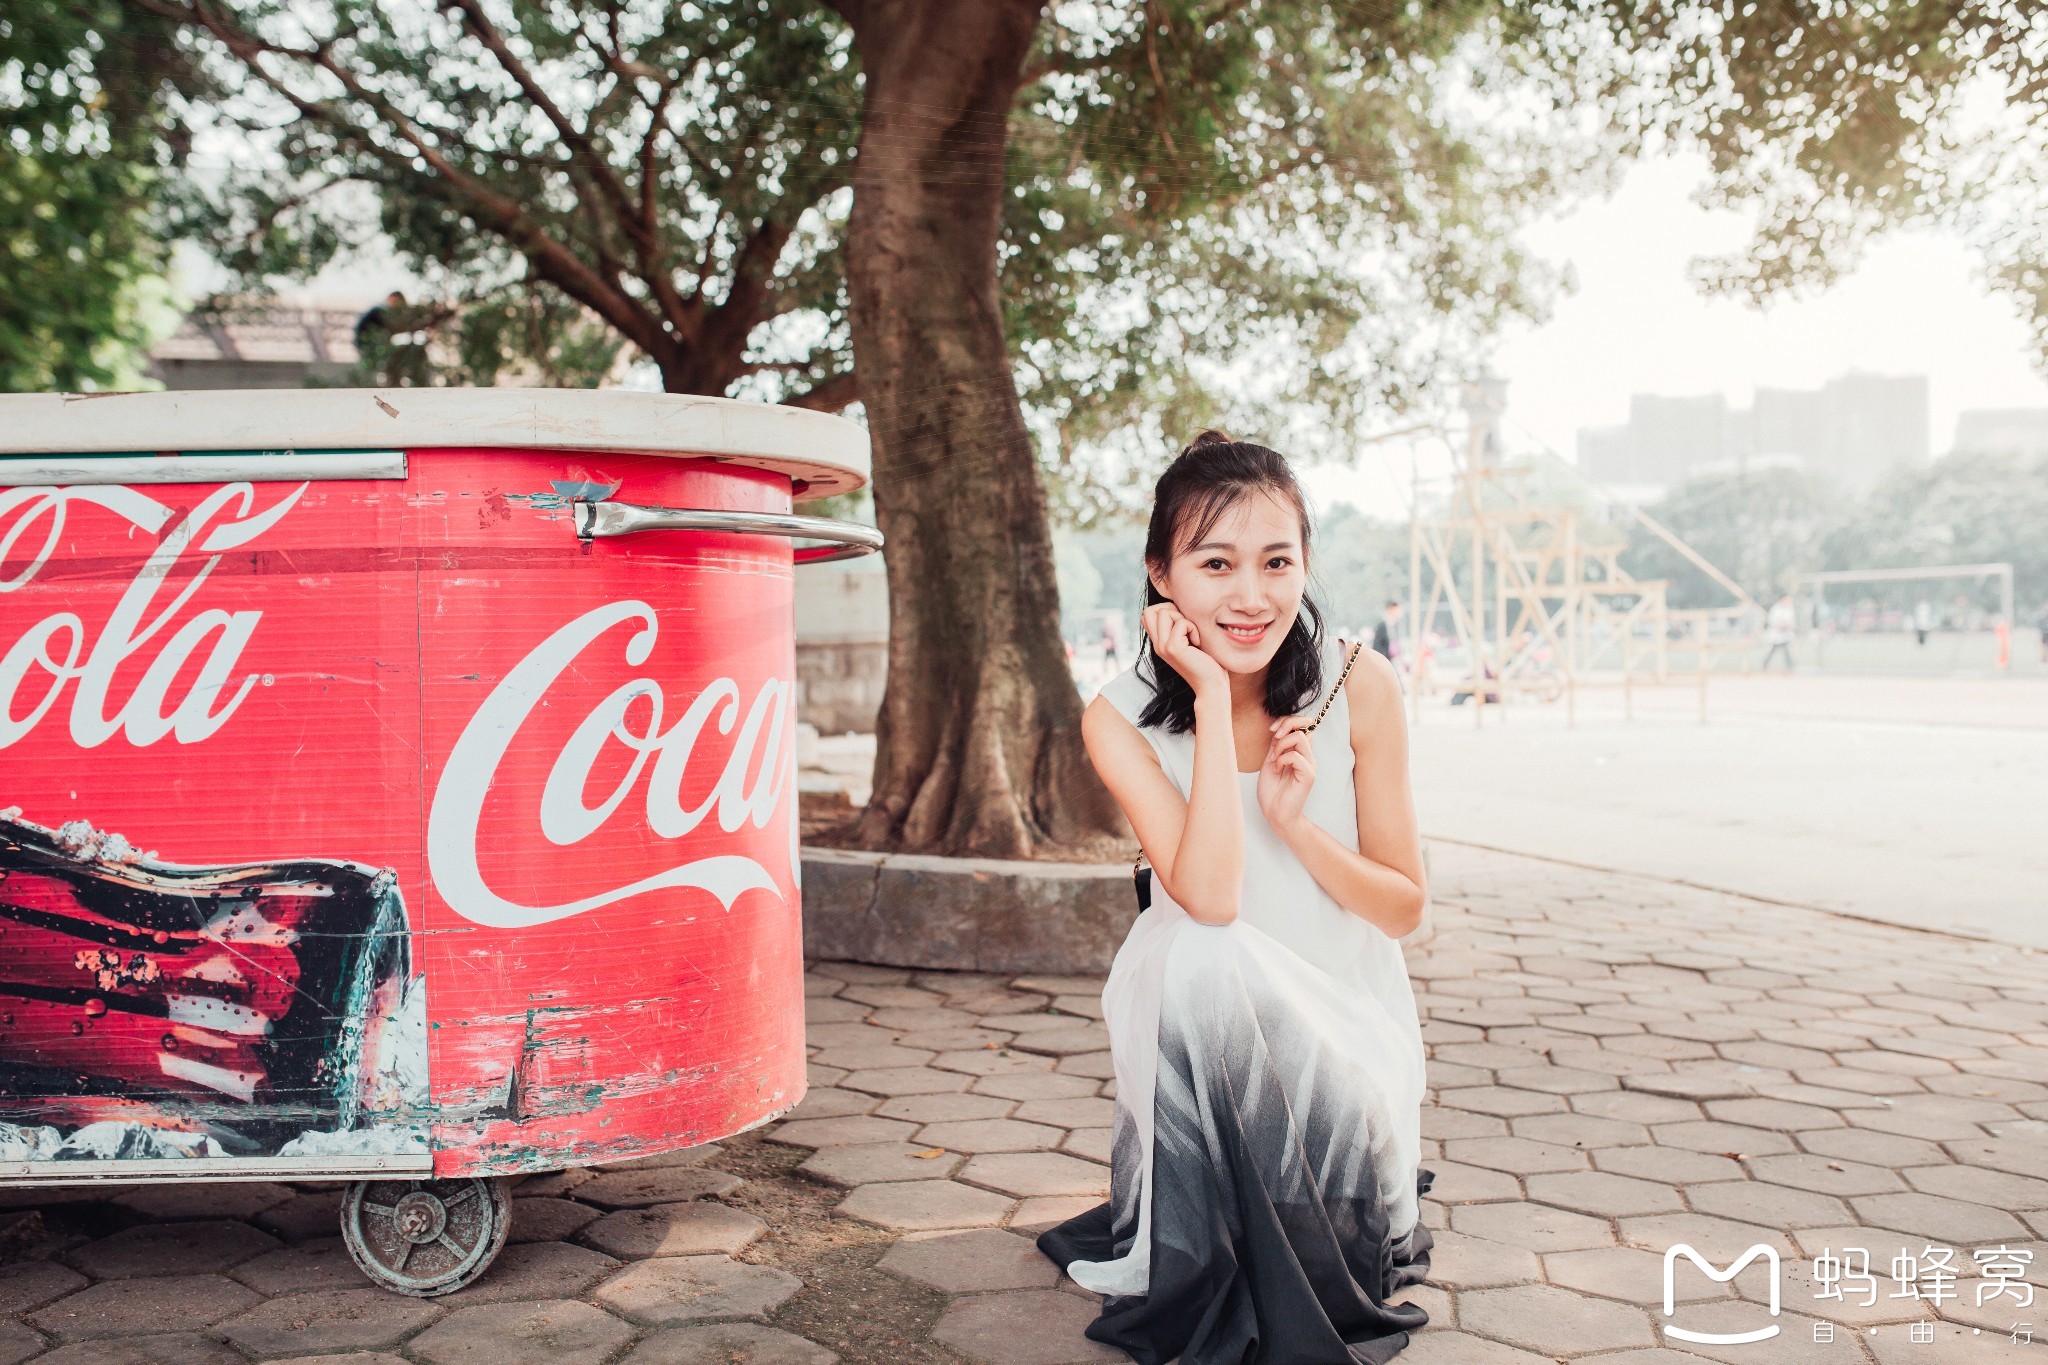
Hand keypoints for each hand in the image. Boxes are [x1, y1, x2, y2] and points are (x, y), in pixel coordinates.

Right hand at [1142, 602, 1227, 697]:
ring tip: (1192, 635)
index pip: (1147, 614)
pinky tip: (1198, 643)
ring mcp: (1163, 647)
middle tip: (1186, 625)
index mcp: (1159, 642)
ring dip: (1183, 618)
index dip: (1164, 609)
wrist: (1211, 686)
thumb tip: (1179, 606)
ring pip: (1164, 612)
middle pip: (1150, 610)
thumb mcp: (1189, 640)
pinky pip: (1181, 623)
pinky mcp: (1173, 648)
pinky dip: (1193, 628)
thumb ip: (1179, 626)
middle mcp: (1157, 644)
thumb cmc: (1207, 662)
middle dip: (1170, 609)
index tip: (1181, 622)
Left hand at [1256, 713, 1314, 833]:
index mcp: (1299, 752)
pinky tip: (1277, 769)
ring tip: (1274, 759)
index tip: (1272, 729)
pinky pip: (1295, 756)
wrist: (1275, 814)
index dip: (1287, 720)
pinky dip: (1282, 759)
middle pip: (1304, 725)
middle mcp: (1307, 757)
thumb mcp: (1271, 761)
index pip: (1303, 725)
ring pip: (1300, 737)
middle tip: (1274, 738)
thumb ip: (1277, 745)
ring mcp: (1310, 765)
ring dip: (1281, 745)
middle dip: (1285, 725)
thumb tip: (1281, 726)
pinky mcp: (1308, 775)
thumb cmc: (1272, 791)